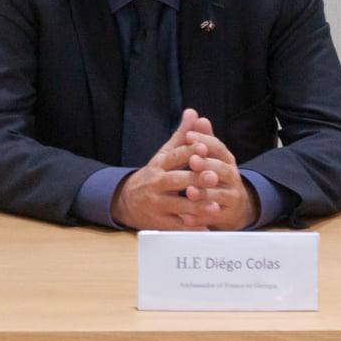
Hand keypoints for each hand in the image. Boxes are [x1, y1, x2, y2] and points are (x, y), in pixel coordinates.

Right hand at [109, 109, 208, 230]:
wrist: (125, 201)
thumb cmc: (154, 175)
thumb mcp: (164, 155)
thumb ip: (181, 136)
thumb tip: (194, 112)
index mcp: (159, 165)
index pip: (174, 156)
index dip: (189, 152)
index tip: (204, 147)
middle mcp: (156, 184)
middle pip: (176, 180)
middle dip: (195, 179)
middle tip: (213, 177)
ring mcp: (156, 204)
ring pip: (178, 205)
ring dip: (196, 206)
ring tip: (214, 206)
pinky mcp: (159, 222)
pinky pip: (176, 226)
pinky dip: (191, 228)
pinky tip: (205, 228)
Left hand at [183, 124, 259, 230]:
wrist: (234, 205)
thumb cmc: (215, 175)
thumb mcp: (209, 155)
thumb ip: (200, 136)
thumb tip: (192, 112)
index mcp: (226, 160)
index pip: (219, 148)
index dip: (206, 141)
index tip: (189, 136)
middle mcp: (232, 177)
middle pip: (222, 170)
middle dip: (207, 165)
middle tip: (192, 161)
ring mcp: (231, 197)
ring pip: (219, 195)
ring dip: (204, 193)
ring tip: (189, 191)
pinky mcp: (226, 216)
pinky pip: (213, 217)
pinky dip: (200, 218)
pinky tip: (187, 218)